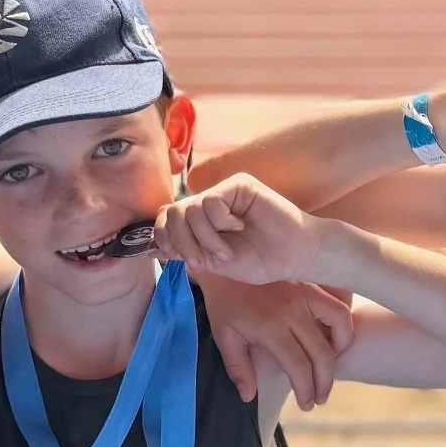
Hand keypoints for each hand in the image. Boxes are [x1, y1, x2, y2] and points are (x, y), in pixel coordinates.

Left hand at [156, 176, 327, 285]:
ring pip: (190, 210)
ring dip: (207, 239)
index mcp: (200, 220)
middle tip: (204, 261)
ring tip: (228, 250)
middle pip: (172, 213)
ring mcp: (223, 191)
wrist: (292, 256)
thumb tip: (153, 250)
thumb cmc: (260, 259)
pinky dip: (221, 223)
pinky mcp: (238, 184)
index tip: (180, 259)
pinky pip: (210, 202)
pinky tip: (240, 226)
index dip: (164, 239)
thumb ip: (187, 252)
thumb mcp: (214, 262)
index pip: (165, 218)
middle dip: (183, 243)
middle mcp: (208, 202)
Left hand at [199, 277, 355, 408]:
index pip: (300, 367)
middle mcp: (294, 311)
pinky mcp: (311, 282)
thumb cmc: (224, 301)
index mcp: (271, 327)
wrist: (224, 262)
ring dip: (340, 349)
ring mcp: (306, 293)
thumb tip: (249, 397)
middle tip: (319, 397)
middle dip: (324, 382)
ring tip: (330, 366)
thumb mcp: (224, 336)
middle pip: (323, 353)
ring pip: (340, 323)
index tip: (306, 404)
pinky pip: (337, 303)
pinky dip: (342, 322)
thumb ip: (238, 368)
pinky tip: (332, 336)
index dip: (306, 390)